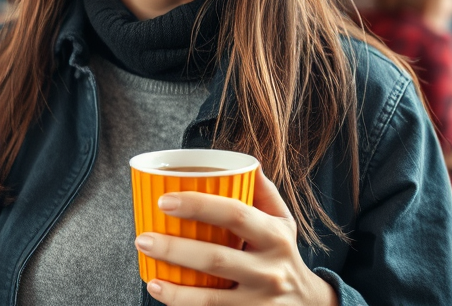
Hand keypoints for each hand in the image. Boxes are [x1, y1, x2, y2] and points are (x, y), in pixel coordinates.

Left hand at [135, 172, 337, 304]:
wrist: (309, 304)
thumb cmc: (282, 252)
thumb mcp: (282, 220)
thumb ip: (262, 190)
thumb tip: (244, 161)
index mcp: (274, 236)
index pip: (234, 214)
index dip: (198, 205)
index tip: (164, 201)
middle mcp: (269, 270)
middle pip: (215, 258)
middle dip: (174, 248)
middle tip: (142, 238)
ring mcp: (259, 302)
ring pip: (211, 297)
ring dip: (174, 287)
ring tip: (148, 270)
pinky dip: (182, 305)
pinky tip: (160, 292)